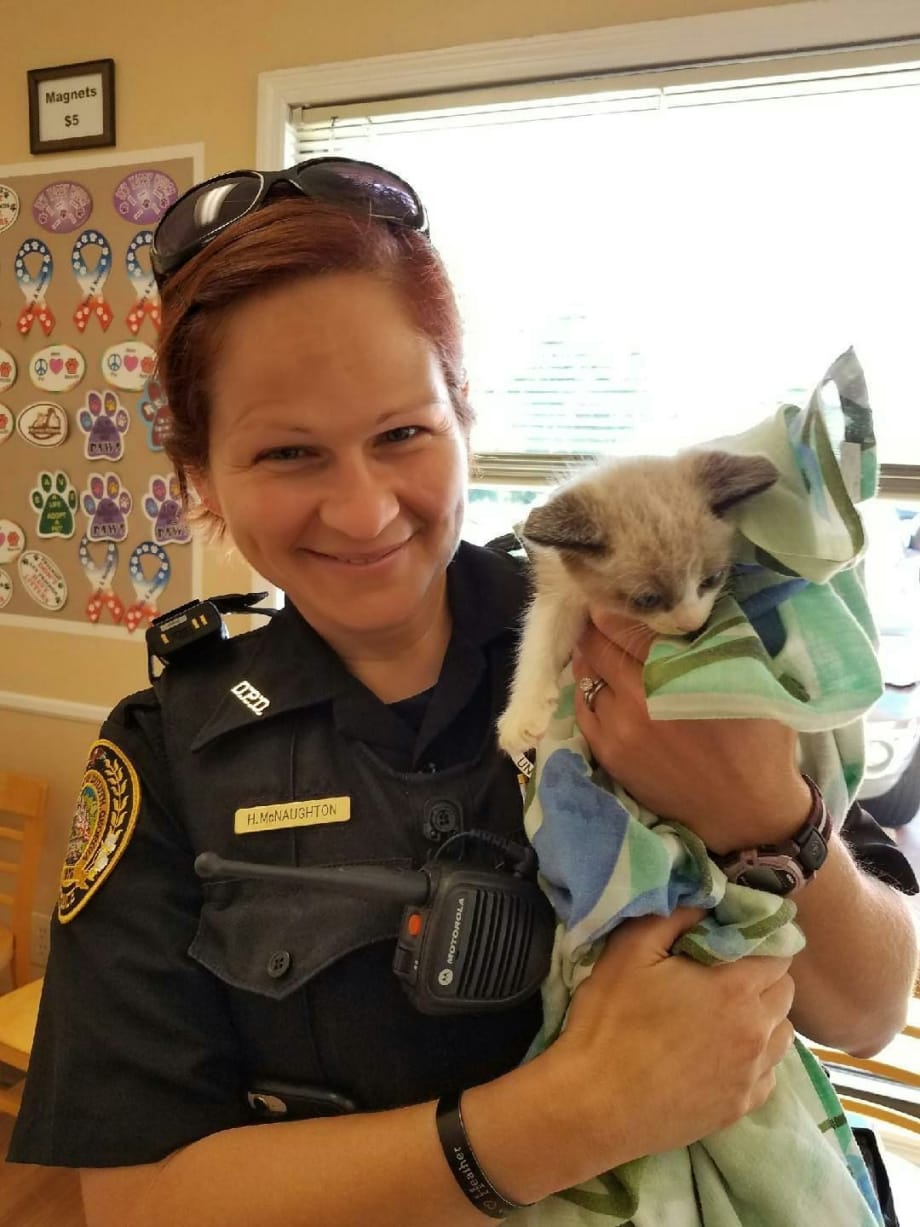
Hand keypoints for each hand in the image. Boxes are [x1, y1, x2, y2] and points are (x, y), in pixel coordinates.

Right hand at [550, 908, 794, 1168]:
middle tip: (723, 973)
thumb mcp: (630, 950)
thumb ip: (675, 914)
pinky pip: (769, 1072)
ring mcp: (753, 1074)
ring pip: (783, 1033)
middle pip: (785, 991)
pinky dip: (755, 1057)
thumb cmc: (610, 1021)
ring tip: (724, 1014)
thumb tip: (707, 897)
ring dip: (764, 1017)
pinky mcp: (742, 1107)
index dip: (756, 939)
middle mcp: (758, 1032)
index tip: (730, 939)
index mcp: (736, 989)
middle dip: (762, 976)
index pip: (778, 951)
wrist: (595, 1103)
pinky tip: (722, 1053)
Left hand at [573, 611, 810, 852]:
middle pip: (595, 646)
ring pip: (584, 677)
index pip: (622, 625)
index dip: (614, 607)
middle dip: (597, 629)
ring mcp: (617, 728)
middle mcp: (635, 698)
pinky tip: (601, 684)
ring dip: (591, 659)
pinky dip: (588, 692)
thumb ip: (713, 639)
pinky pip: (583, 710)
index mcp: (672, 673)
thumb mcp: (748, 677)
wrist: (747, 810)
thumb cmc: (758, 740)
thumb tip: (685, 607)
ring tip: (602, 648)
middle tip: (605, 617)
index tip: (617, 597)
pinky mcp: (609, 754)